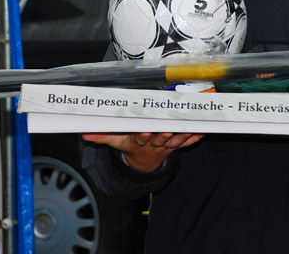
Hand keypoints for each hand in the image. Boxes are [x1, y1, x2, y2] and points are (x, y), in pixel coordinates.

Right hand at [82, 132, 203, 172]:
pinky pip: (187, 142)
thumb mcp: (117, 142)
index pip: (142, 138)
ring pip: (176, 140)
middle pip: (161, 139)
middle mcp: (154, 143)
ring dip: (184, 135)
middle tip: (169, 130)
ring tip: (190, 127)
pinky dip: (195, 137)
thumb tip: (85, 134)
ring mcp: (167, 145)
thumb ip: (103, 136)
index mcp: (140, 141)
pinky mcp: (176, 145)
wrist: (144, 161)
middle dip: (165, 135)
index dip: (144, 135)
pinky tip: (203, 131)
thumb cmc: (131, 145)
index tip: (146, 131)